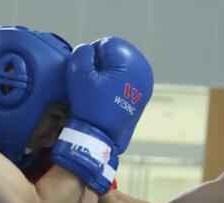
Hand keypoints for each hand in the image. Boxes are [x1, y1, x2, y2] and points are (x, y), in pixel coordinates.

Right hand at [51, 37, 152, 193]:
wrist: (101, 138)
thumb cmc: (89, 106)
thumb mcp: (78, 74)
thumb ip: (82, 53)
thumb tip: (90, 50)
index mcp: (130, 63)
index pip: (108, 44)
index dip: (92, 56)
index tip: (86, 73)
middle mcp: (144, 72)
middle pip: (117, 56)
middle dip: (102, 65)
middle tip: (92, 83)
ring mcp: (146, 86)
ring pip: (121, 70)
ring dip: (109, 75)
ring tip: (98, 92)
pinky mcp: (142, 98)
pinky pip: (126, 83)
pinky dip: (116, 86)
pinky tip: (106, 98)